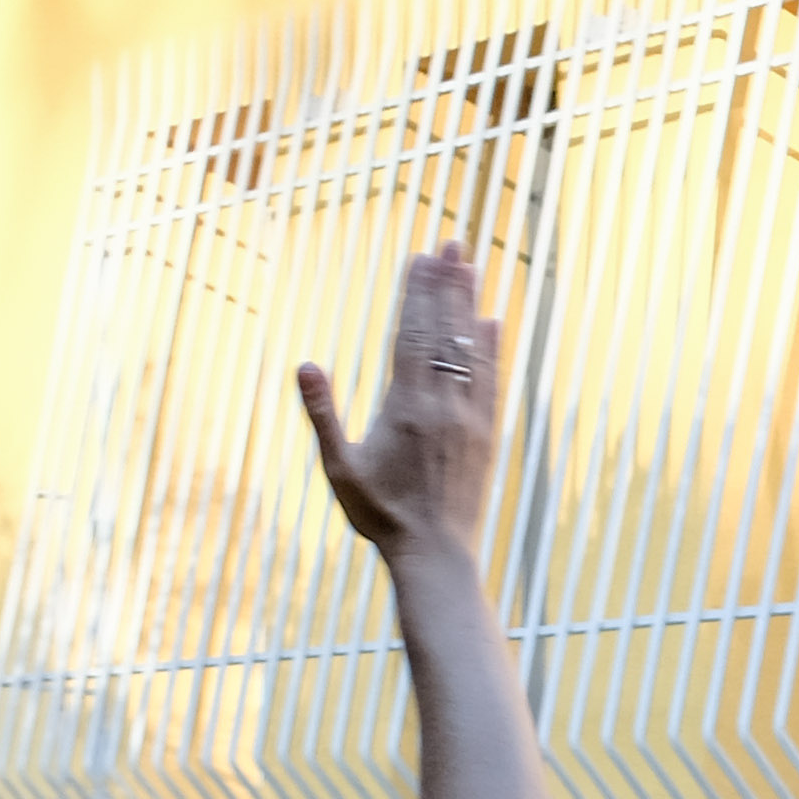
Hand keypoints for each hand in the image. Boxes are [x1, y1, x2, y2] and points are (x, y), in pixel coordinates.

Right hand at [296, 243, 505, 561]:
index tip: (419, 258)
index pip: (412, 336)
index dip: (416, 294)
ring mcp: (470, 419)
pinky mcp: (488, 436)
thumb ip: (322, 414)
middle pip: (445, 332)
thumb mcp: (339, 467)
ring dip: (470, 304)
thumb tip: (305, 365)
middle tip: (453, 243)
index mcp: (405, 407)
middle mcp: (443, 406)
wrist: (437, 554)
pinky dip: (492, 348)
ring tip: (471, 266)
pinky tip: (493, 322)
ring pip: (471, 349)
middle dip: (447, 285)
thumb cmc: (381, 515)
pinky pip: (492, 380)